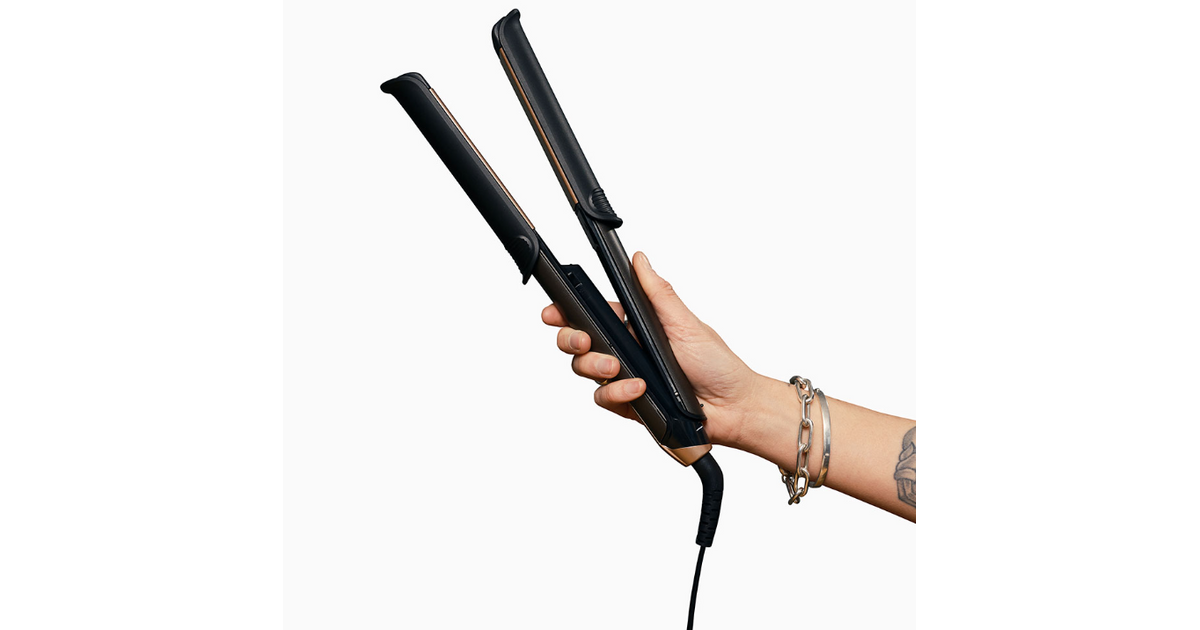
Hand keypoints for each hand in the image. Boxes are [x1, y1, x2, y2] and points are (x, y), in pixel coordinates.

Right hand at [540, 251, 763, 446]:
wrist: (733, 408)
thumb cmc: (717, 365)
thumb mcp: (686, 323)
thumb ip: (658, 293)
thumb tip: (639, 260)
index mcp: (636, 327)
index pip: (592, 315)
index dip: (566, 313)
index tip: (553, 312)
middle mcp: (626, 351)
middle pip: (578, 343)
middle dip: (571, 340)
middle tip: (584, 340)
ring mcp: (624, 378)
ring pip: (584, 371)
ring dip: (596, 367)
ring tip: (619, 367)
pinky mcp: (628, 404)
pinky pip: (603, 398)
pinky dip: (617, 392)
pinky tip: (637, 388)